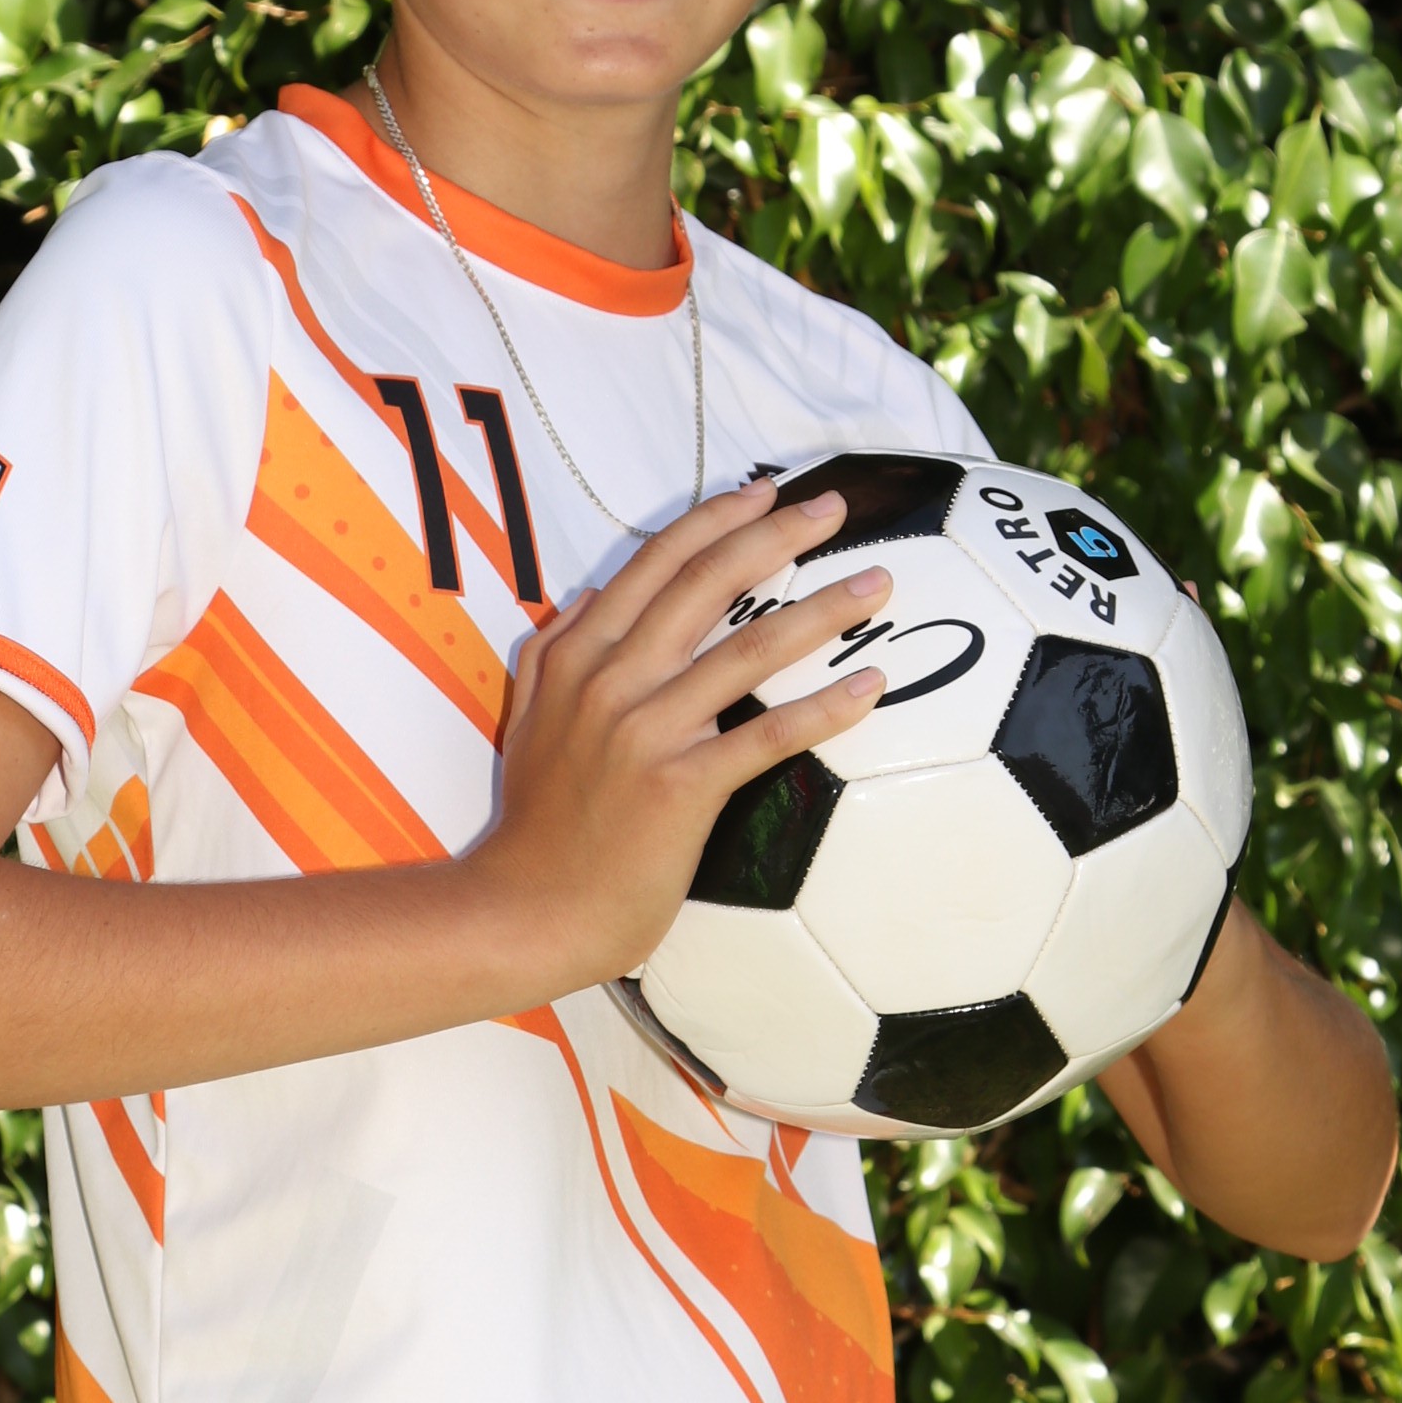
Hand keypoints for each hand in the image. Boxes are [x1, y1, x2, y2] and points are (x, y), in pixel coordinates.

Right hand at [466, 479, 889, 990]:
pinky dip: (825, 708)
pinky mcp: (683, 786)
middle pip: (708, 583)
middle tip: (833, 507)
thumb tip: (591, 596)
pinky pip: (769, 735)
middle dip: (778, 534)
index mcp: (578, 657)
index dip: (716, 519)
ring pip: (750, 648)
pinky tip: (868, 686)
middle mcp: (614, 680)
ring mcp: (648, 731)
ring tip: (875, 583)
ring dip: (823, 609)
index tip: (765, 493)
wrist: (526, 909)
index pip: (655, 563)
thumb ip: (552, 652)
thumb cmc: (535, 825)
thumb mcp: (527, 722)